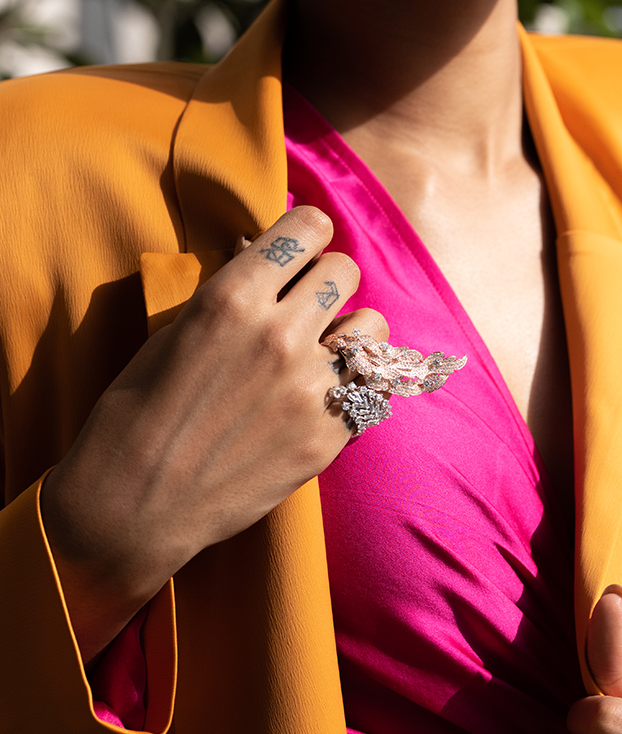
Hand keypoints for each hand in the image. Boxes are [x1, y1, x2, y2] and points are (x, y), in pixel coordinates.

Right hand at [41, 206, 387, 662]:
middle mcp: (279, 334)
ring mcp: (311, 388)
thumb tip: (261, 256)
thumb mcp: (173, 334)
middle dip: (326, 280)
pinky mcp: (329, 435)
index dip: (307, 234)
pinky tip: (332, 392)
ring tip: (327, 349)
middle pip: (344, 270)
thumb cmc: (137, 414)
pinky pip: (374, 386)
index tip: (301, 248)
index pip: (308, 228)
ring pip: (373, 326)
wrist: (135, 505)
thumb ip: (229, 294)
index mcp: (232, 299)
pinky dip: (358, 383)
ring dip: (352, 331)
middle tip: (307, 304)